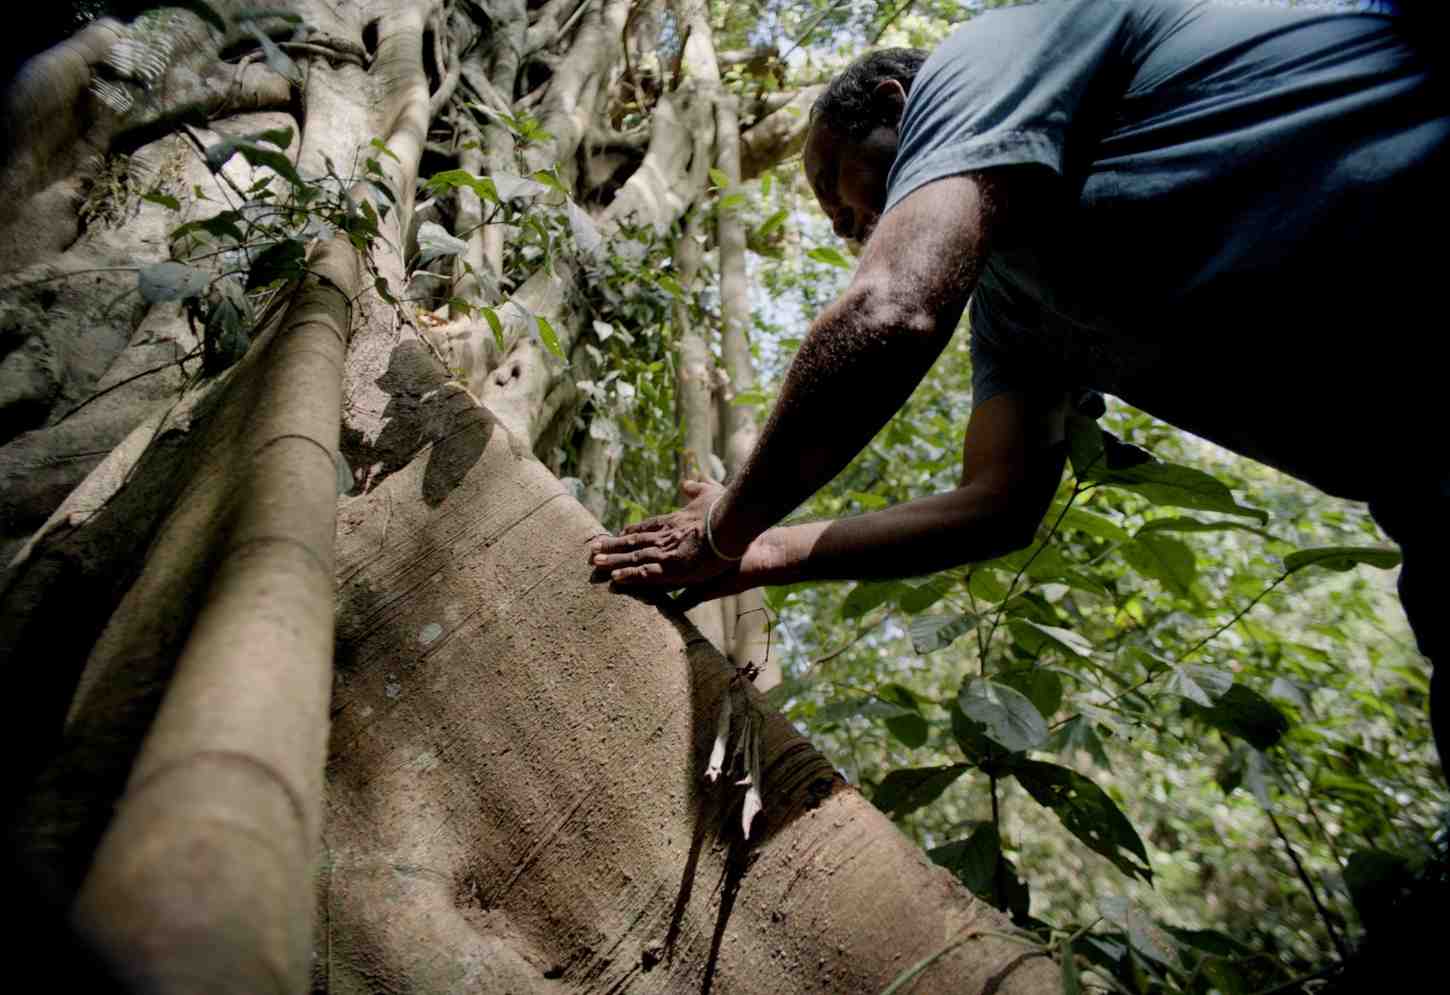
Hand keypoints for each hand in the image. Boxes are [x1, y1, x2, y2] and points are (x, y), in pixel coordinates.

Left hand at [588, 480, 740, 591]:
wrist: (732, 523)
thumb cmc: (725, 508)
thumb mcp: (710, 492)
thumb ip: (698, 488)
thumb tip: (687, 481)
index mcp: (674, 520)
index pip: (648, 526)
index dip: (632, 531)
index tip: (618, 533)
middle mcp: (665, 536)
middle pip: (634, 541)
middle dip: (613, 546)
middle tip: (593, 550)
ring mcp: (666, 552)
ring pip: (633, 557)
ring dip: (613, 561)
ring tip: (594, 564)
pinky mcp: (672, 569)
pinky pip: (645, 575)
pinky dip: (629, 576)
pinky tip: (615, 580)